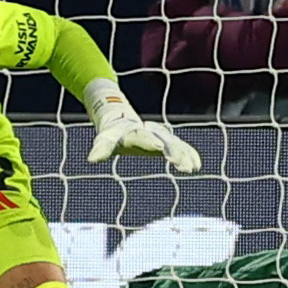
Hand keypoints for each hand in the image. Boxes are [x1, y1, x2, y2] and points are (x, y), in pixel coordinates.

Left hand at [88, 108, 205, 176]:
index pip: (146, 139)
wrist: (122, 120)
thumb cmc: (113, 134)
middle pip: (165, 142)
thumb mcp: (106, 140)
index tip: (161, 148)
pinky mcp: (167, 141)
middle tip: (181, 164)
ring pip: (176, 145)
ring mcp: (161, 137)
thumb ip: (101, 149)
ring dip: (184, 156)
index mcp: (137, 134)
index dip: (152, 143)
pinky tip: (196, 165)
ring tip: (191, 168)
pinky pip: (181, 147)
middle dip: (174, 152)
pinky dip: (189, 154)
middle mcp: (153, 134)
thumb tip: (90, 159)